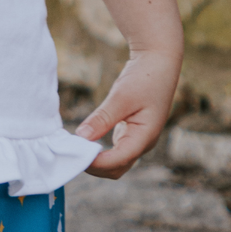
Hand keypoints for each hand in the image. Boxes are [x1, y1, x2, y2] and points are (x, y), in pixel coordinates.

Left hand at [77, 49, 180, 179]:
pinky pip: (114, 151)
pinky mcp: (131, 134)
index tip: (75, 154)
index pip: (117, 161)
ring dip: (95, 161)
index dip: (95, 163)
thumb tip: (81, 137)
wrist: (159, 62)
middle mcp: (142, 143)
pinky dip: (99, 152)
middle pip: (116, 169)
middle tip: (71, 154)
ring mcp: (137, 140)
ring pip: (115, 163)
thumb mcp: (121, 96)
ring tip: (75, 149)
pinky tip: (85, 142)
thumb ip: (102, 118)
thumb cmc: (145, 77)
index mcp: (145, 137)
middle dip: (94, 167)